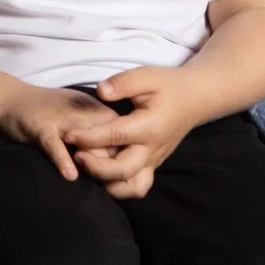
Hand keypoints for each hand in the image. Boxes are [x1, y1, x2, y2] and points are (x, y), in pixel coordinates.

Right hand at [0, 84, 120, 181]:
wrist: (8, 100)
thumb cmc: (49, 112)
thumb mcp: (82, 117)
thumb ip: (104, 136)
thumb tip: (126, 162)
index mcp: (99, 113)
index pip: (125, 142)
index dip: (125, 164)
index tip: (117, 180)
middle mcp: (85, 115)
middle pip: (111, 148)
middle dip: (110, 170)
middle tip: (104, 186)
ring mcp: (62, 121)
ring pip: (88, 148)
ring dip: (91, 166)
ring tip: (93, 182)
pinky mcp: (41, 128)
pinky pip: (55, 146)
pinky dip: (63, 160)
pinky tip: (69, 175)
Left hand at [62, 66, 204, 199]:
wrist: (196, 99)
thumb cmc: (168, 85)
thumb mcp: (146, 76)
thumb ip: (122, 83)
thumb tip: (101, 91)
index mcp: (149, 126)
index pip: (114, 136)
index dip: (88, 137)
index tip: (68, 135)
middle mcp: (153, 149)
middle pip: (122, 170)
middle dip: (95, 167)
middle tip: (75, 155)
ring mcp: (154, 160)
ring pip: (131, 187)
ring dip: (107, 183)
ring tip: (87, 167)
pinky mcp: (153, 165)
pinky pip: (137, 186)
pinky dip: (119, 188)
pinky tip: (101, 175)